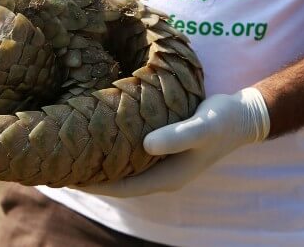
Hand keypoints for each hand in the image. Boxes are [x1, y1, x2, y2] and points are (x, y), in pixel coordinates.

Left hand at [76, 87, 269, 196]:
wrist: (243, 116)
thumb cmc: (223, 121)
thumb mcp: (201, 127)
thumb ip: (176, 136)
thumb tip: (146, 145)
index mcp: (168, 176)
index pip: (122, 187)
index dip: (94, 184)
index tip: (66, 175)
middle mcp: (162, 174)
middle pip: (118, 180)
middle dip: (90, 175)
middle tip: (60, 163)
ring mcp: (163, 162)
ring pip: (124, 167)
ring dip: (100, 162)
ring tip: (73, 151)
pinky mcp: (163, 147)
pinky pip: (132, 153)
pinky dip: (114, 148)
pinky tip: (100, 135)